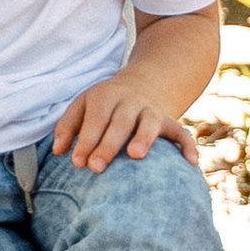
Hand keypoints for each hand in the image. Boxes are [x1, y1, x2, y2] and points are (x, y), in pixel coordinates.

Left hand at [54, 72, 198, 171]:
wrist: (143, 83)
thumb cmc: (105, 104)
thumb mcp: (84, 105)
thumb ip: (68, 126)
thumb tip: (59, 152)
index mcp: (105, 96)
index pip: (95, 119)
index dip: (86, 140)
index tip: (77, 163)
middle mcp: (130, 102)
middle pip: (120, 122)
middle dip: (108, 144)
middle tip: (96, 167)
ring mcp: (152, 111)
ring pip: (150, 123)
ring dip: (143, 138)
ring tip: (135, 156)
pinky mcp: (169, 121)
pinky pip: (181, 133)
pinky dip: (188, 146)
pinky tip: (191, 164)